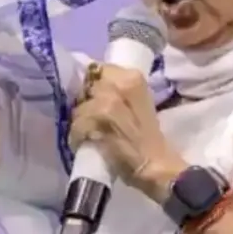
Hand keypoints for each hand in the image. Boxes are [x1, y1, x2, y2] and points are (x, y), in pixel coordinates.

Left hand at [68, 64, 186, 202]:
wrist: (156, 164)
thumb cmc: (148, 136)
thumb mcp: (139, 103)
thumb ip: (119, 91)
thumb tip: (95, 87)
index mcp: (133, 77)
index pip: (99, 69)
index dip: (94, 85)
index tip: (94, 98)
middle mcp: (119, 84)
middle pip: (87, 87)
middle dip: (85, 102)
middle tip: (90, 117)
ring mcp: (108, 102)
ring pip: (80, 107)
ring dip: (79, 121)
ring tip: (87, 132)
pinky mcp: (98, 121)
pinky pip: (77, 124)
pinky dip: (77, 135)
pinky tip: (84, 142)